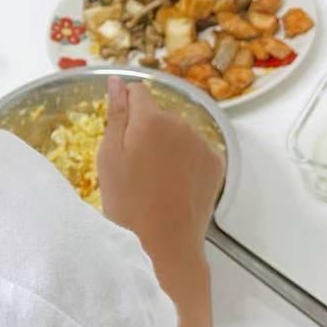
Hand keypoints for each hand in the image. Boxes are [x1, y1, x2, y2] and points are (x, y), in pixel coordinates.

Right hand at [98, 78, 225, 291]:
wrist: (164, 245)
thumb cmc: (126, 202)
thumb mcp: (109, 157)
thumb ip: (116, 114)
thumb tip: (118, 81)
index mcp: (151, 119)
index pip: (138, 92)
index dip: (127, 107)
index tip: (122, 133)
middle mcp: (182, 124)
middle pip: (160, 114)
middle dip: (147, 130)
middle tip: (135, 166)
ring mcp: (203, 144)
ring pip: (179, 133)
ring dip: (168, 145)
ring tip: (155, 179)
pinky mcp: (217, 163)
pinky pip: (196, 150)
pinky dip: (186, 160)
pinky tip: (175, 184)